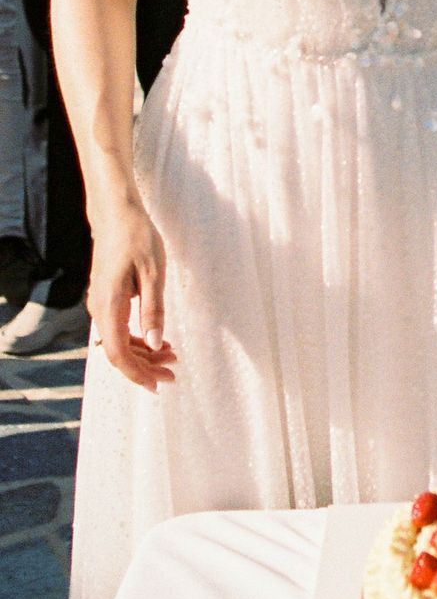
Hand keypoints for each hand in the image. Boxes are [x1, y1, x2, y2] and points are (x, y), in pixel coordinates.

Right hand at [87, 199, 177, 391]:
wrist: (116, 213)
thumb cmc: (136, 237)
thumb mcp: (153, 274)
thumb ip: (153, 310)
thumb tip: (154, 343)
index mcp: (109, 305)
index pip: (117, 353)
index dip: (137, 374)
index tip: (158, 385)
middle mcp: (100, 308)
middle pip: (118, 352)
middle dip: (145, 367)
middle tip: (173, 372)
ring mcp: (101, 304)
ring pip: (119, 341)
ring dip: (143, 353)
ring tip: (171, 356)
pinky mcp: (107, 297)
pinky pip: (119, 328)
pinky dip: (138, 338)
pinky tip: (157, 339)